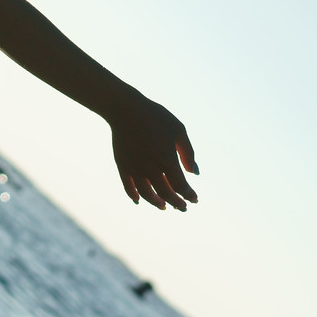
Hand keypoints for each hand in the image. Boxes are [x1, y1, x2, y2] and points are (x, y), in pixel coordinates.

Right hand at [108, 96, 198, 210]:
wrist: (124, 108)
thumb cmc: (154, 116)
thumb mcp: (178, 129)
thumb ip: (187, 152)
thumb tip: (195, 173)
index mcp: (167, 159)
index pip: (181, 185)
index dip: (189, 195)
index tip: (194, 199)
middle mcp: (151, 167)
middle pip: (166, 193)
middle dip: (176, 203)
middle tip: (182, 208)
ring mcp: (135, 167)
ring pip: (146, 193)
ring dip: (156, 203)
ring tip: (163, 206)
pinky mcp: (122, 164)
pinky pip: (127, 186)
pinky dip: (133, 196)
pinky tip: (138, 201)